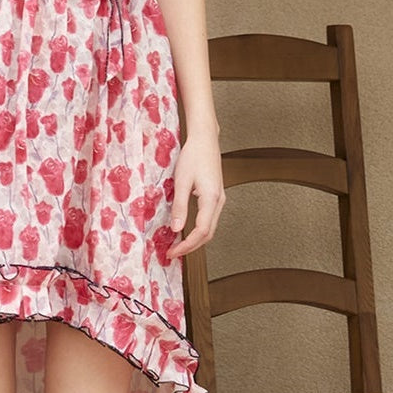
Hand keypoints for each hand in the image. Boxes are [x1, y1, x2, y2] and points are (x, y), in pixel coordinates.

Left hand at [165, 126, 223, 259]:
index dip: (187, 246)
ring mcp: (219, 199)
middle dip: (191, 246)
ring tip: (177, 244)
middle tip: (173, 252)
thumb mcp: (182, 181)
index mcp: (211, 199)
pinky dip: (198, 229)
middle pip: (208, 234)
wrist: (205, 139)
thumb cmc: (193, 156)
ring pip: (210, 228)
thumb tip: (176, 229)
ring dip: (195, 239)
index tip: (172, 252)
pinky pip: (209, 219)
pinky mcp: (215, 196)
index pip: (201, 232)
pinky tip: (186, 229)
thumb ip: (180, 206)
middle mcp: (219, 202)